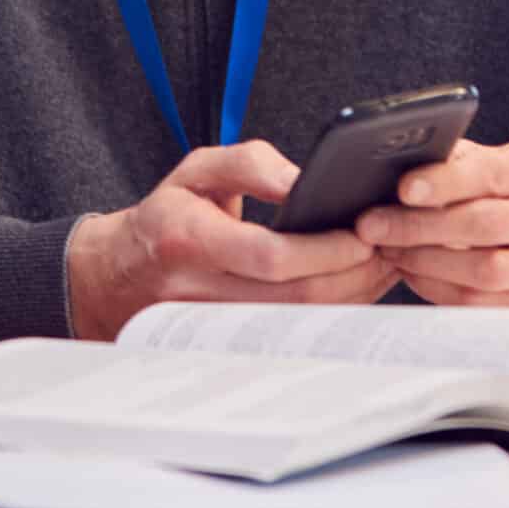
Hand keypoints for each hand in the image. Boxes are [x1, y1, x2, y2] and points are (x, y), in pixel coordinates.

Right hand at [66, 141, 399, 340]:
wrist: (119, 275)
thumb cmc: (167, 214)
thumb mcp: (197, 169)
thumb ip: (252, 165)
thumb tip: (306, 182)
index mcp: (188, 240)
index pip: (269, 256)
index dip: (324, 250)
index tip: (363, 233)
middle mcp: (200, 292)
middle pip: (296, 297)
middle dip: (353, 275)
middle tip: (389, 248)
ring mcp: (217, 327)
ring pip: (302, 322)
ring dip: (352, 297)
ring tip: (382, 265)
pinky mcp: (234, 342)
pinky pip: (294, 331)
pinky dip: (332, 311)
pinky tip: (355, 287)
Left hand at [354, 139, 508, 307]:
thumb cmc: (507, 194)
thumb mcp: (493, 163)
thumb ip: (454, 160)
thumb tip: (394, 165)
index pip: (491, 174)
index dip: (444, 182)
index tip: (403, 188)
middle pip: (483, 224)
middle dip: (419, 225)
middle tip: (372, 224)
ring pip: (482, 268)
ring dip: (424, 259)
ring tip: (387, 248)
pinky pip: (477, 300)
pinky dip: (435, 285)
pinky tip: (409, 269)